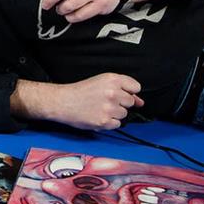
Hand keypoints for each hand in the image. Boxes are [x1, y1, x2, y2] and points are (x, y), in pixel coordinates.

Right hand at [13, 73, 144, 130]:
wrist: (63, 102)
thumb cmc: (81, 91)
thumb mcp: (101, 82)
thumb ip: (123, 89)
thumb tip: (140, 102)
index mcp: (112, 79)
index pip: (135, 87)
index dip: (127, 91)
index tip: (118, 93)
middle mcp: (113, 93)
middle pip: (130, 102)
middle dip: (120, 103)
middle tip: (104, 101)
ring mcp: (109, 108)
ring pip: (124, 114)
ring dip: (114, 114)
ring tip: (99, 109)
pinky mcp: (105, 121)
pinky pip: (117, 124)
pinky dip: (109, 123)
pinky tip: (97, 116)